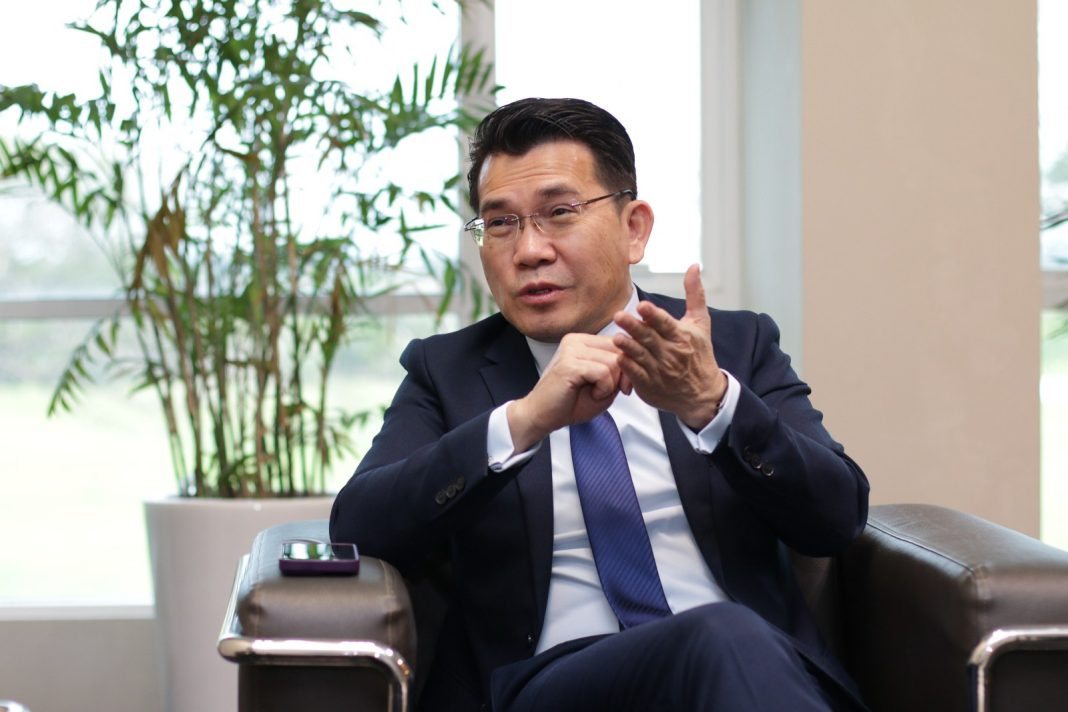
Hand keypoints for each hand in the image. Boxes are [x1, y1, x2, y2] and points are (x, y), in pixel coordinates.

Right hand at [507, 333, 626, 450]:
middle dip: (622, 376)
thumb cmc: (570, 402)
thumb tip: (636, 360)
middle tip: (609, 392)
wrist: (542, 416)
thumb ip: (618, 370)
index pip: (619, 343)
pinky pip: (603, 373)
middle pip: (619, 351)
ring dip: (611, 384)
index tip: (624, 386)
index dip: (627, 366)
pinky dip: (603, 388)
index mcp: (582, 341)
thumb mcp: (603, 384)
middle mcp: (575, 340)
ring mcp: (570, 350)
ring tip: (595, 392)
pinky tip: (592, 394)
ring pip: (613, 362)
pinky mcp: (569, 364)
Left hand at [612, 264, 726, 430]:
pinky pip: (636, 375)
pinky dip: (628, 367)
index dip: (654, 315)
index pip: (666, 323)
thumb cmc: (699, 353)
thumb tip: (693, 266)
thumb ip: (694, 294)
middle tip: (618, 315)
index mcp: (682, 336)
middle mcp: (671, 353)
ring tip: (616, 337)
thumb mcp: (700, 323)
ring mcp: (659, 371)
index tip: (643, 306)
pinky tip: (618, 357)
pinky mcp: (649, 385)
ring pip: (641, 356)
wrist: (702, 394)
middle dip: (634, 327)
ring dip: (628, 347)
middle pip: (649, 338)